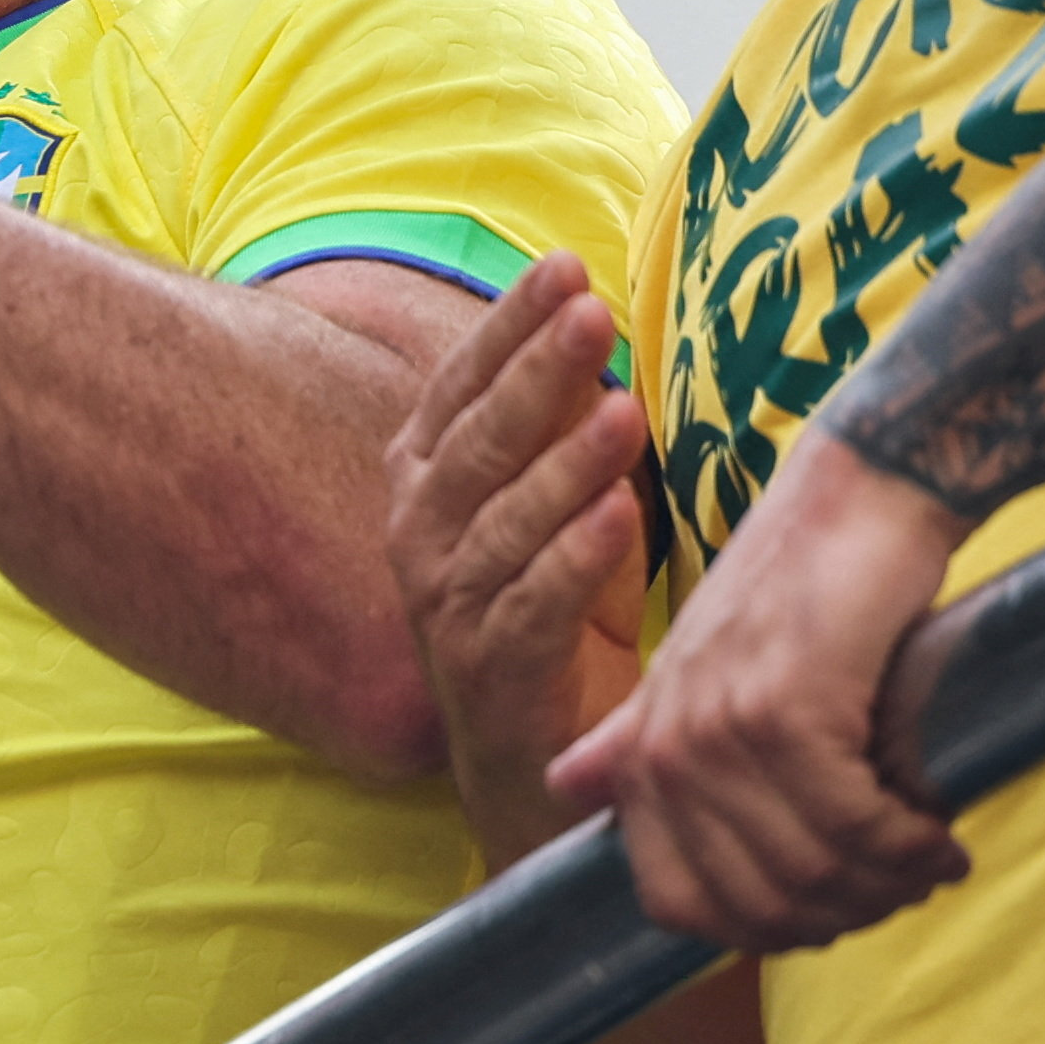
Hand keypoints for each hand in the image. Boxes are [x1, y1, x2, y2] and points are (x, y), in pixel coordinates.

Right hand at [380, 253, 652, 859]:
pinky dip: (574, 561)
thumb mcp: (563, 514)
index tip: (563, 268)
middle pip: (476, 441)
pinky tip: (618, 516)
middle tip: (592, 312)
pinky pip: (530, 607)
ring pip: (501, 522)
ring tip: (622, 409)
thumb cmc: (560, 625)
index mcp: (429, 485)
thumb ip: (563, 437)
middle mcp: (422, 538)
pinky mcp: (489, 674)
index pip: (460, 387)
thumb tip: (597, 331)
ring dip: (562, 463)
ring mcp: (447, 608)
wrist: (539, 775)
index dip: (508, 327)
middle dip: (534, 370)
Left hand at [551, 428, 973, 949]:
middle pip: (755, 904)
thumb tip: (564, 789)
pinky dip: (908, 845)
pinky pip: (853, 827)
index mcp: (643, 746)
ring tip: (928, 860)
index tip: (831, 910)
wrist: (865, 496)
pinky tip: (940, 832)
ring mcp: (723, 727)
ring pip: (810, 873)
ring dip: (886, 884)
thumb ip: (636, 736)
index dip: (761, 930)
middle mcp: (669, 744)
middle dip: (841, 913)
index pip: (676, 902)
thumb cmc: (800, 585)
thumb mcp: (703, 667)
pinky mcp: (790, 709)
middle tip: (901, 885)